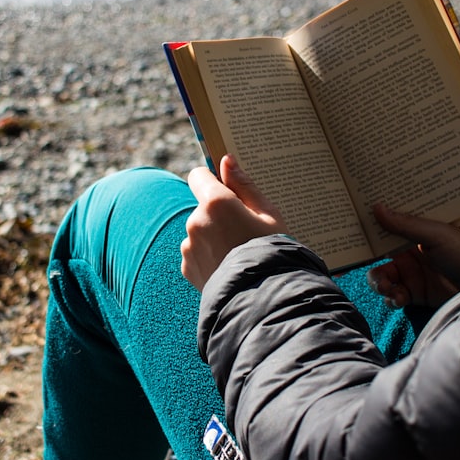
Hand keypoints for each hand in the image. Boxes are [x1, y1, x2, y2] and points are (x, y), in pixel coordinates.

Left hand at [181, 154, 288, 288]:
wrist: (263, 298)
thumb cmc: (272, 251)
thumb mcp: (267, 214)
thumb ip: (244, 185)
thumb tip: (227, 161)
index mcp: (216, 202)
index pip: (199, 175)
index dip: (212, 181)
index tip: (227, 192)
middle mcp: (196, 221)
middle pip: (203, 207)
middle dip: (219, 215)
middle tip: (244, 233)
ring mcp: (189, 245)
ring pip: (199, 231)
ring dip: (213, 236)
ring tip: (238, 253)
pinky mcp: (186, 266)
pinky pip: (196, 252)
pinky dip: (209, 256)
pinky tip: (229, 266)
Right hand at [366, 205, 459, 308]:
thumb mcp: (435, 234)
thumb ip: (405, 224)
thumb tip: (376, 207)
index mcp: (411, 233)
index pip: (383, 230)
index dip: (367, 233)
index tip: (353, 237)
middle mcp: (407, 252)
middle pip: (376, 258)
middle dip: (370, 266)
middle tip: (370, 273)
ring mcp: (410, 274)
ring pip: (381, 278)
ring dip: (379, 284)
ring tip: (387, 288)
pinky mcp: (415, 294)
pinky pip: (393, 296)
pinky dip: (392, 298)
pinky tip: (400, 298)